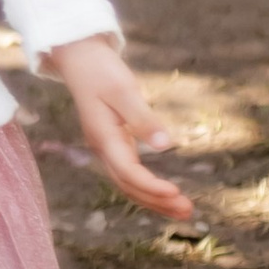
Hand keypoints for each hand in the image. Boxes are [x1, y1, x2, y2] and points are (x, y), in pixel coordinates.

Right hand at [48, 34, 192, 221]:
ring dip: (153, 200)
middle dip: (157, 201)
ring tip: (182, 210)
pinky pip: (128, 174)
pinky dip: (146, 188)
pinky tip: (163, 194)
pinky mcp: (111, 143)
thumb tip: (165, 145)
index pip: (129, 172)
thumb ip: (143, 118)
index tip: (177, 193)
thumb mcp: (123, 89)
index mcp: (103, 137)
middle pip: (128, 185)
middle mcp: (102, 147)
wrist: (79, 57)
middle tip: (189, 211)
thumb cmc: (101, 70)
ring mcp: (105, 147)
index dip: (152, 187)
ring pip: (127, 184)